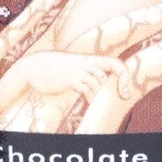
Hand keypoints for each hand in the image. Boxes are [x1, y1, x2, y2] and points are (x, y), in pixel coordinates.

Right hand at [9, 50, 131, 103]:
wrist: (36, 66)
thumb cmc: (57, 70)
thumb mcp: (76, 69)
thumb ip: (89, 75)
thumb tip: (102, 89)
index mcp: (91, 60)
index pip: (116, 64)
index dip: (125, 77)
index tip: (125, 93)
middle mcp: (87, 63)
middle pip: (106, 77)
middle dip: (110, 90)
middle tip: (109, 101)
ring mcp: (78, 71)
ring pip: (97, 83)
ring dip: (96, 94)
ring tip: (92, 99)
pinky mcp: (70, 79)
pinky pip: (85, 88)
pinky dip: (88, 95)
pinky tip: (86, 98)